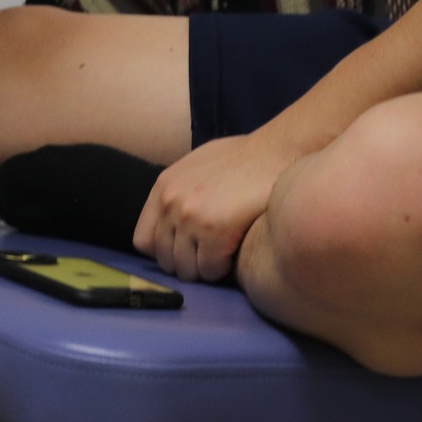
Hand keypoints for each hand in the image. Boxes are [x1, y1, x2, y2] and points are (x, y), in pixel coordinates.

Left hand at [132, 133, 293, 282]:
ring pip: (187, 270)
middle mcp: (170, 202)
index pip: (143, 241)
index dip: (166, 250)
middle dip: (189, 263)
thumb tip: (172, 224)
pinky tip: (237, 251)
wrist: (278, 151)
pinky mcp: (213, 231)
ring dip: (206, 268)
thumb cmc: (246, 159)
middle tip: (212, 254)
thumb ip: (180, 192)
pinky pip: (210, 271)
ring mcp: (190, 216)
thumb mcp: (199, 167)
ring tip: (225, 253)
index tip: (187, 249)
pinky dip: (224, 269)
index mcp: (163, 186)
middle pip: (165, 260)